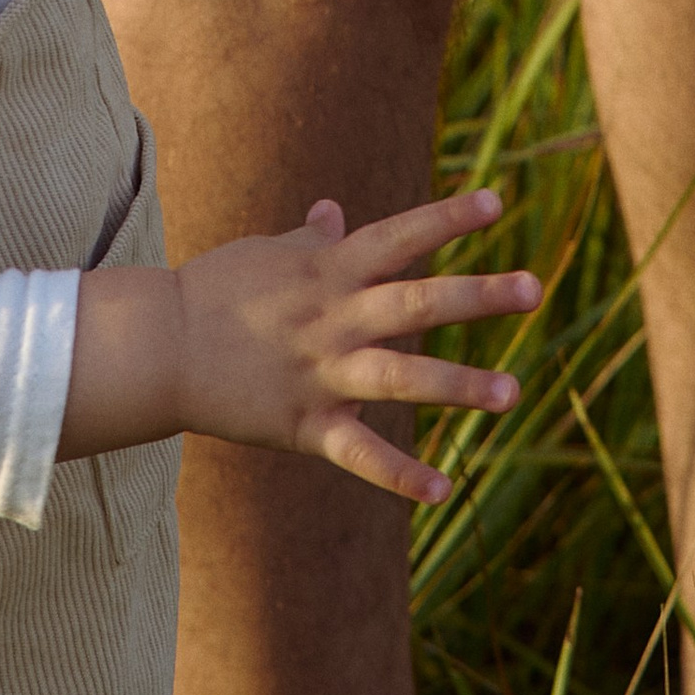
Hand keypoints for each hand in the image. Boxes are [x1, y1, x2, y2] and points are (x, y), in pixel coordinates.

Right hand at [172, 189, 539, 504]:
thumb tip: (334, 210)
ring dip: (457, 384)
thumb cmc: (214, 292)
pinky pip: (359, 452)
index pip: (399, 236)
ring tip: (511, 393)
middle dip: (477, 296)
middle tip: (535, 289)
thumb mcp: (267, 254)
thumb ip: (311, 240)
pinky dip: (401, 474)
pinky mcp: (304, 424)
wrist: (159, 347)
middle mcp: (334, 318)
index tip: (497, 205)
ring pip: (401, 377)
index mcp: (328, 271)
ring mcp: (321, 373)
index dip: (447, 219)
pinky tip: (444, 489)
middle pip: (415, 301)